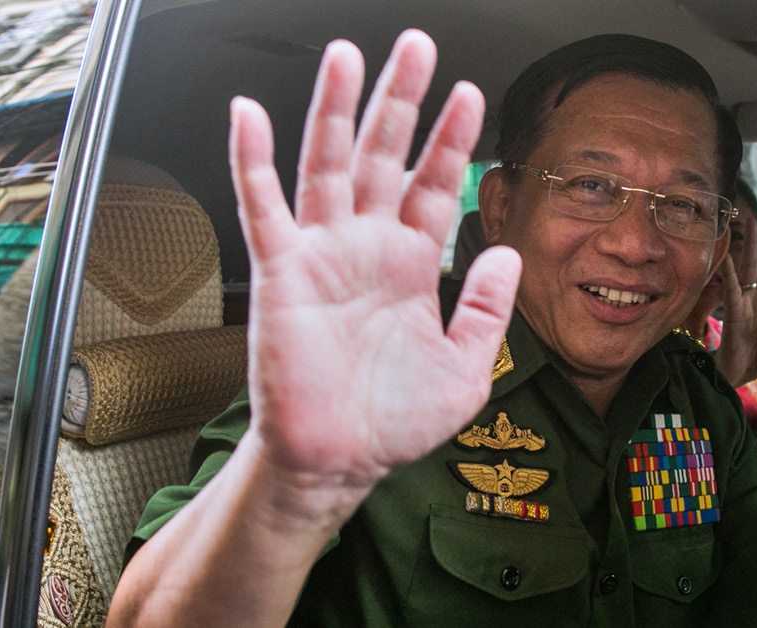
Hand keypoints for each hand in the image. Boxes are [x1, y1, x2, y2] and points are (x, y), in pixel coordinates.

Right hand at [231, 31, 520, 529]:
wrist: (340, 461)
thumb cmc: (395, 422)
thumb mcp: (468, 369)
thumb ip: (487, 309)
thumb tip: (508, 251)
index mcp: (412, 264)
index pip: (437, 186)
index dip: (453, 141)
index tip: (470, 95)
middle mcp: (367, 247)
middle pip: (384, 156)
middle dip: (401, 101)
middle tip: (417, 47)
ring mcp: (322, 254)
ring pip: (326, 165)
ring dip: (334, 110)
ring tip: (347, 56)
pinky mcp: (280, 272)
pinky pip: (262, 206)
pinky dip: (251, 160)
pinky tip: (248, 114)